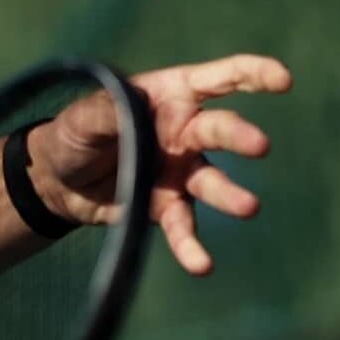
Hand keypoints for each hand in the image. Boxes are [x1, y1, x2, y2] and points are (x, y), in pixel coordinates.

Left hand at [28, 53, 291, 274]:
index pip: (219, 79)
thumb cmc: (77, 134)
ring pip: (211, 182)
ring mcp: (181, 170)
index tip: (283, 80)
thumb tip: (134, 108)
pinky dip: (191, 245)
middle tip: (259, 146)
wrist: (57, 180)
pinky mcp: (166, 206)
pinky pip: (182, 226)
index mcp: (170, 96)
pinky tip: (201, 265)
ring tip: (249, 208)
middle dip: (239, 136)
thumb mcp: (84, 118)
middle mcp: (185, 131)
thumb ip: (107, 112)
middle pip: (219, 130)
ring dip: (229, 194)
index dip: (253, 74)